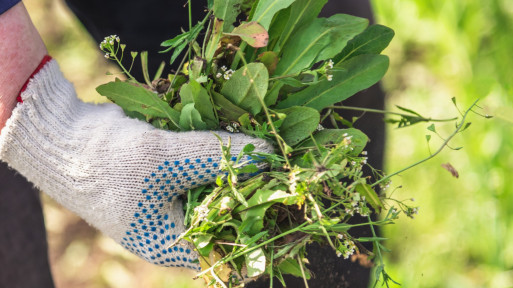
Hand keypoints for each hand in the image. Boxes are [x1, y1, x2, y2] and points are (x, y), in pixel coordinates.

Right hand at [0, 59, 272, 269]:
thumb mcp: (166, 159)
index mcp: (176, 245)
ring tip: (270, 150)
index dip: (266, 227)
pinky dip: (220, 157)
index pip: (235, 248)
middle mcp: (179, 230)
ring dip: (241, 170)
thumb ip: (219, 156)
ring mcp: (175, 203)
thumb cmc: (108, 162)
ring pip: (221, 190)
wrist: (64, 139)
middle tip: (286, 166)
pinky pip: (205, 172)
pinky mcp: (173, 178)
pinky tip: (241, 139)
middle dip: (258, 191)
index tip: (293, 198)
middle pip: (232, 217)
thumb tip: (269, 153)